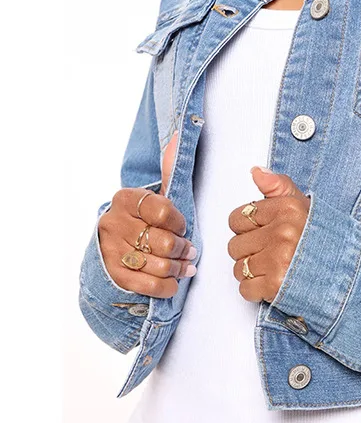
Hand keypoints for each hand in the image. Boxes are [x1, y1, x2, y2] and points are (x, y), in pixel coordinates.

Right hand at [97, 131, 197, 297]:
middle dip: (183, 249)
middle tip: (189, 251)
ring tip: (183, 266)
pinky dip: (167, 286)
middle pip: (163, 242)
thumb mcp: (155, 196)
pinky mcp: (113, 275)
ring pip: (157, 265)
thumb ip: (168, 170)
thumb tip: (177, 136)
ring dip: (177, 269)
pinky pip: (148, 286)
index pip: (161, 210)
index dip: (179, 223)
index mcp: (125, 199)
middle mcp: (112, 223)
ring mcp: (110, 250)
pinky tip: (173, 281)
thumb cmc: (144, 220)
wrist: (114, 249)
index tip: (182, 227)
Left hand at [227, 167, 310, 302]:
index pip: (237, 219)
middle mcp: (283, 233)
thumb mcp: (303, 206)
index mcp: (287, 209)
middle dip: (250, 252)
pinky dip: (256, 291)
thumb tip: (256, 172)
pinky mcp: (276, 285)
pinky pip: (246, 289)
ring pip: (239, 268)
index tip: (264, 233)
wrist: (347, 273)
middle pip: (235, 246)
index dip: (248, 229)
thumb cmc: (321, 240)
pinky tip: (273, 283)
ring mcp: (279, 259)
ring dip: (252, 273)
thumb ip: (278, 186)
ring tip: (274, 268)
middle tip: (272, 253)